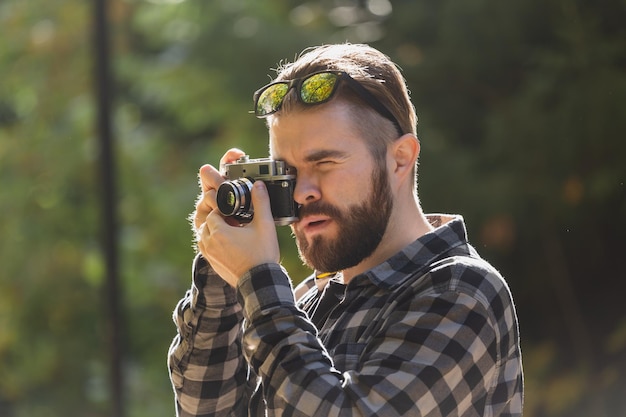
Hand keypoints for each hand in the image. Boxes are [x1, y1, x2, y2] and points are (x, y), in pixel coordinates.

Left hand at [193, 148, 279, 286]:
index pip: (213, 212)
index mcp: (219, 231)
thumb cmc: (262, 254)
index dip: (224, 210)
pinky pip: (206, 249)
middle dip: (218, 220)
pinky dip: (214, 244)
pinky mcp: (213, 265)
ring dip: (214, 232)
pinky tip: (228, 245)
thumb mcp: (265, 225)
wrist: (260, 283)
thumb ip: (261, 202)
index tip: (235, 212)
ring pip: (204, 236)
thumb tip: (257, 185)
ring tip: (231, 232)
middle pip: (207, 223)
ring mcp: (209, 255)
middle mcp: (209, 243)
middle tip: (234, 221)